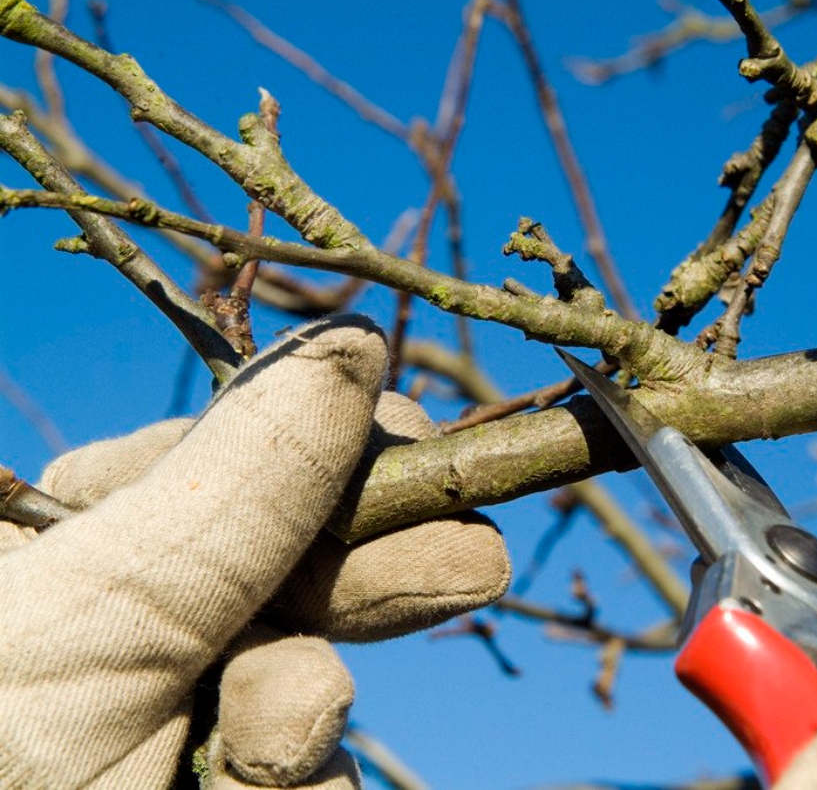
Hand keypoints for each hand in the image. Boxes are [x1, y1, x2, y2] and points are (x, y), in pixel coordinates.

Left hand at [0, 316, 510, 788]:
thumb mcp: (97, 612)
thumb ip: (240, 489)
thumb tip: (355, 345)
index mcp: (71, 532)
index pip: (237, 451)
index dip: (340, 443)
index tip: (418, 437)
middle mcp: (131, 615)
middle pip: (296, 561)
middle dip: (376, 569)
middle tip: (471, 566)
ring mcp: (176, 712)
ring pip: (310, 675)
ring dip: (306, 707)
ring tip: (276, 737)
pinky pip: (304, 775)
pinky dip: (299, 784)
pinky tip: (262, 788)